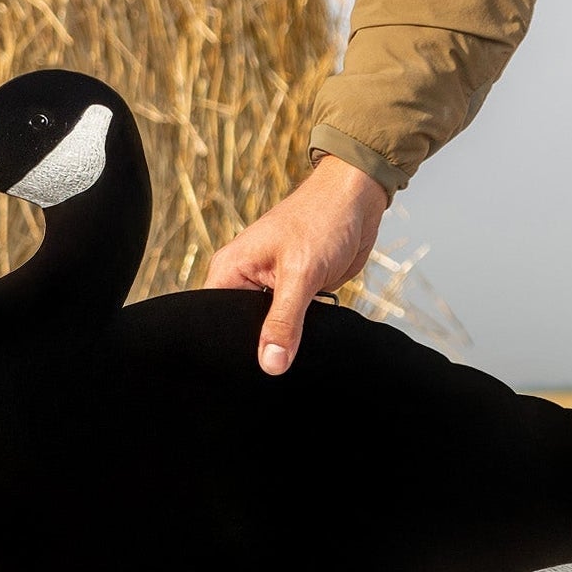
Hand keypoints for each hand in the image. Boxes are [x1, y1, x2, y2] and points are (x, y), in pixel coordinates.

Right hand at [205, 155, 391, 374]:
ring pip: (268, 330)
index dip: (228, 348)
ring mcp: (270, 289)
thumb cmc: (322, 218)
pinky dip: (298, 335)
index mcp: (230, 270)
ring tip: (291, 361)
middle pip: (240, 330)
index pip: (213, 321)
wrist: (358, 199)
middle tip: (274, 370)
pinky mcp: (295, 294)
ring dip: (281, 342)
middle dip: (258, 349)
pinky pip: (290, 325)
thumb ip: (284, 321)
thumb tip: (270, 364)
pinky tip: (305, 348)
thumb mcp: (300, 273)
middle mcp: (244, 280)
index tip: (247, 372)